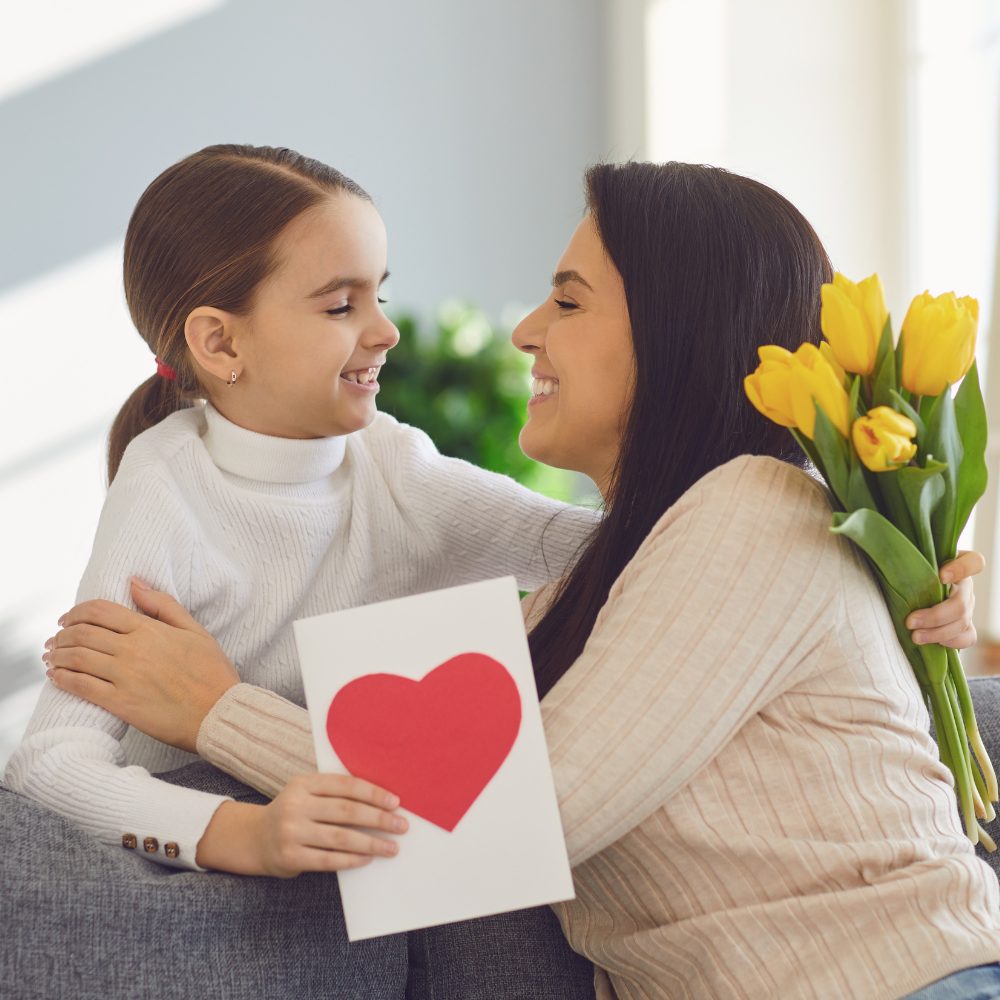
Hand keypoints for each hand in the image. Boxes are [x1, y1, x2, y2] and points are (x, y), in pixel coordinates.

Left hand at [44, 578, 238, 752]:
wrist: (219, 714)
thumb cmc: (212, 673)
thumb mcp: (196, 631)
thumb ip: (164, 605)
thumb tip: (134, 583)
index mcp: (150, 630)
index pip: (100, 611)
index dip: (76, 611)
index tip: (67, 618)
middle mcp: (134, 650)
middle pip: (82, 633)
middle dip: (62, 634)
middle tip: (56, 639)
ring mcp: (125, 677)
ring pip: (77, 658)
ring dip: (58, 655)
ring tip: (53, 657)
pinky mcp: (121, 703)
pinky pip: (81, 687)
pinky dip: (63, 679)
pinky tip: (57, 677)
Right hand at [195, 774, 408, 875]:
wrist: (256, 839)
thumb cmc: (295, 813)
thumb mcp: (307, 794)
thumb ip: (335, 793)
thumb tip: (382, 801)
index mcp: (303, 783)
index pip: (346, 785)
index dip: (373, 793)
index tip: (396, 802)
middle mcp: (295, 805)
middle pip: (347, 811)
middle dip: (379, 819)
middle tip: (401, 825)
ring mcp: (291, 832)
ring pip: (341, 837)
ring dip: (371, 843)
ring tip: (392, 847)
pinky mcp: (289, 856)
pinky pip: (328, 859)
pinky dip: (351, 859)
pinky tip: (368, 858)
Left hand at [906, 550, 984, 648]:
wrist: (905, 591)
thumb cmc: (905, 571)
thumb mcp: (909, 561)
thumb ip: (907, 558)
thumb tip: (889, 555)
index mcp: (956, 565)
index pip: (974, 562)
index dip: (961, 569)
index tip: (941, 576)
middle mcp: (964, 586)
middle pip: (961, 603)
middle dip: (934, 616)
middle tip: (909, 622)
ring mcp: (967, 606)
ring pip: (962, 622)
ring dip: (937, 633)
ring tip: (915, 637)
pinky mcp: (964, 625)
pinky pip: (968, 637)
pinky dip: (951, 642)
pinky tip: (932, 643)